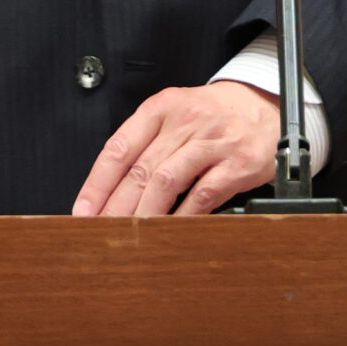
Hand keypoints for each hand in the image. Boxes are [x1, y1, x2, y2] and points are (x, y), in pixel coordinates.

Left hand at [72, 82, 278, 217]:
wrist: (263, 105)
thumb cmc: (211, 116)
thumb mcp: (176, 115)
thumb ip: (147, 145)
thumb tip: (110, 192)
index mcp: (162, 108)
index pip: (120, 146)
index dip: (98, 182)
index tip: (83, 211)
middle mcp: (185, 120)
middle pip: (141, 168)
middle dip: (116, 207)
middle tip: (100, 234)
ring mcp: (213, 140)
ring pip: (167, 180)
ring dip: (145, 215)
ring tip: (130, 240)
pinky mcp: (237, 162)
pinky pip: (203, 194)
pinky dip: (183, 217)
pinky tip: (171, 233)